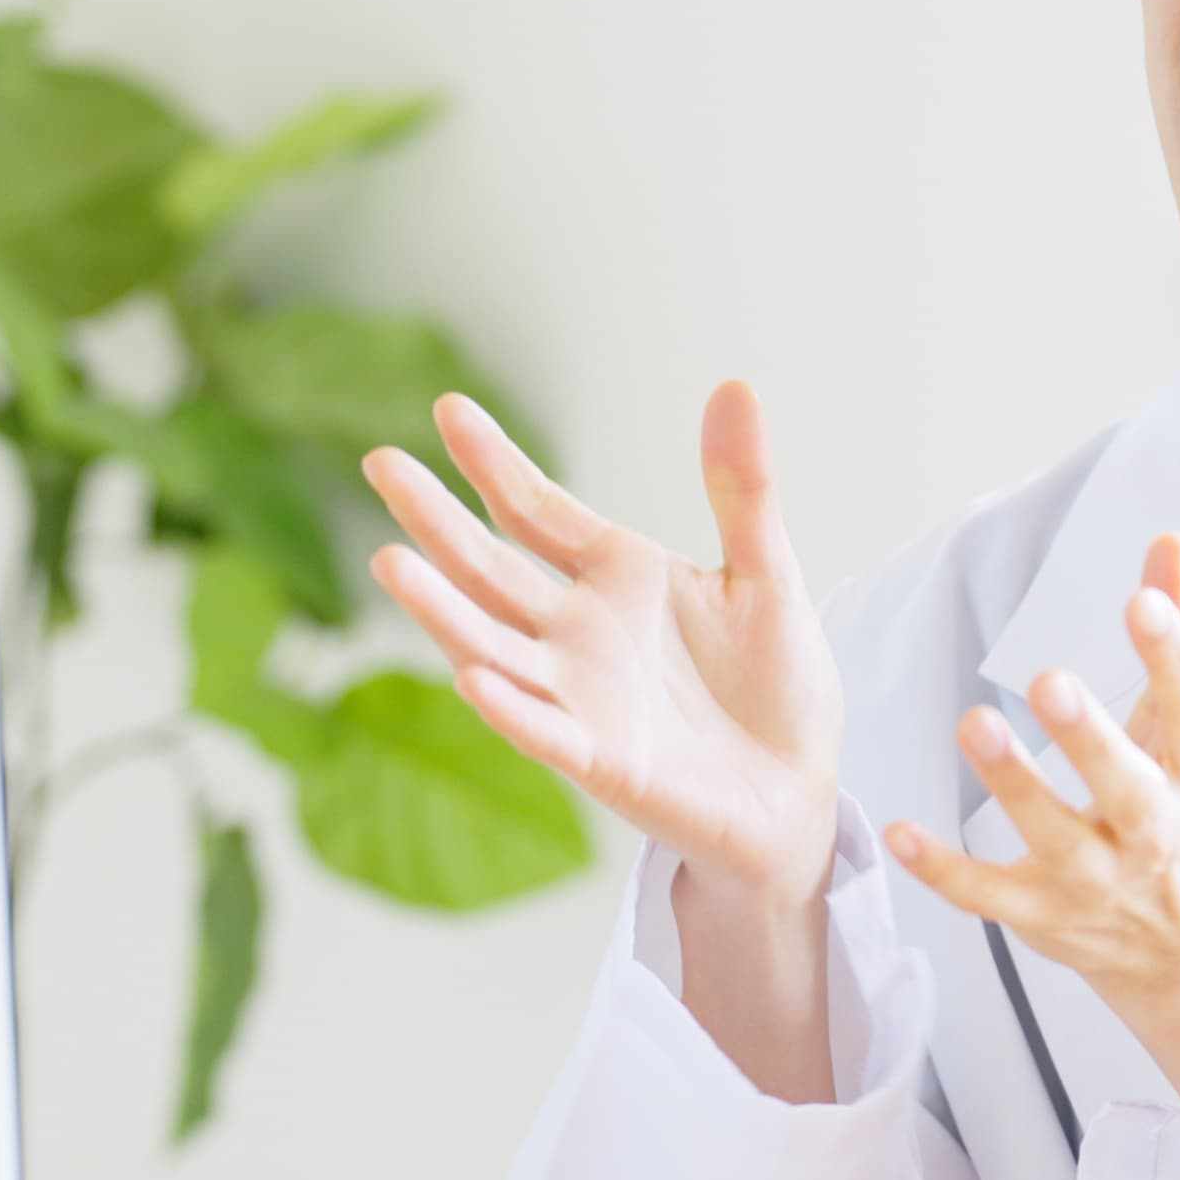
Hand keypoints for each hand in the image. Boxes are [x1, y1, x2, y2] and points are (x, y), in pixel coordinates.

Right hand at [364, 382, 841, 909]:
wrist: (798, 794)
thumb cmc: (775, 687)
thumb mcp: (767, 574)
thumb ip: (743, 490)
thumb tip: (734, 386)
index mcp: (615, 576)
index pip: (536, 509)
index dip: (493, 463)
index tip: (448, 408)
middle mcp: (578, 632)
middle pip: (490, 568)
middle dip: (436, 519)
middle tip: (380, 463)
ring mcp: (580, 697)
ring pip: (493, 646)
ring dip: (442, 611)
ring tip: (390, 561)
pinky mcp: (602, 761)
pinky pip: (545, 732)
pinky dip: (511, 709)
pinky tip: (474, 678)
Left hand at [883, 532, 1179, 1134]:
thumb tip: (1168, 541)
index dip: (1173, 658)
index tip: (1140, 602)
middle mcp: (1156, 832)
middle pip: (1129, 789)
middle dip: (1092, 737)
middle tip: (1049, 679)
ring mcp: (1099, 883)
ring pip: (1056, 840)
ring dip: (1015, 785)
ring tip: (974, 722)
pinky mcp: (1044, 919)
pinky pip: (989, 896)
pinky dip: (944, 870)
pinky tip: (899, 830)